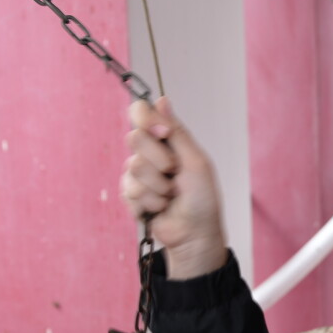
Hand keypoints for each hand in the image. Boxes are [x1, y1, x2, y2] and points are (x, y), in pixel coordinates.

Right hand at [121, 97, 228, 278]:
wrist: (195, 233)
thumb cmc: (203, 197)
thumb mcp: (195, 161)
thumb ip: (177, 132)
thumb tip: (162, 99)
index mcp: (167, 139)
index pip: (141, 112)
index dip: (146, 119)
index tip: (162, 133)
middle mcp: (150, 152)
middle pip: (134, 138)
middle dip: (159, 159)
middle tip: (174, 172)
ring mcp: (138, 174)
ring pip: (133, 167)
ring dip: (158, 185)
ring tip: (171, 195)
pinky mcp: (131, 195)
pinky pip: (129, 190)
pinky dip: (150, 201)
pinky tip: (161, 207)